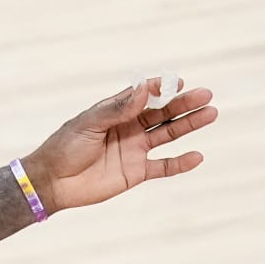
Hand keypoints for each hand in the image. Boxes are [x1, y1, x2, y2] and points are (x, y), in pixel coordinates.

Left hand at [22, 78, 217, 212]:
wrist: (53, 182)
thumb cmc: (65, 147)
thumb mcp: (89, 123)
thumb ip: (118, 109)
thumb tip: (143, 90)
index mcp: (117, 111)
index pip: (145, 95)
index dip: (161, 88)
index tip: (177, 81)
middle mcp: (130, 127)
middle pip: (163, 113)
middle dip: (183, 103)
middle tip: (205, 95)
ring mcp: (135, 149)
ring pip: (168, 134)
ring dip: (189, 125)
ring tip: (210, 113)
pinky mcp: (136, 172)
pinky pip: (163, 166)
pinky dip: (180, 163)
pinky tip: (197, 156)